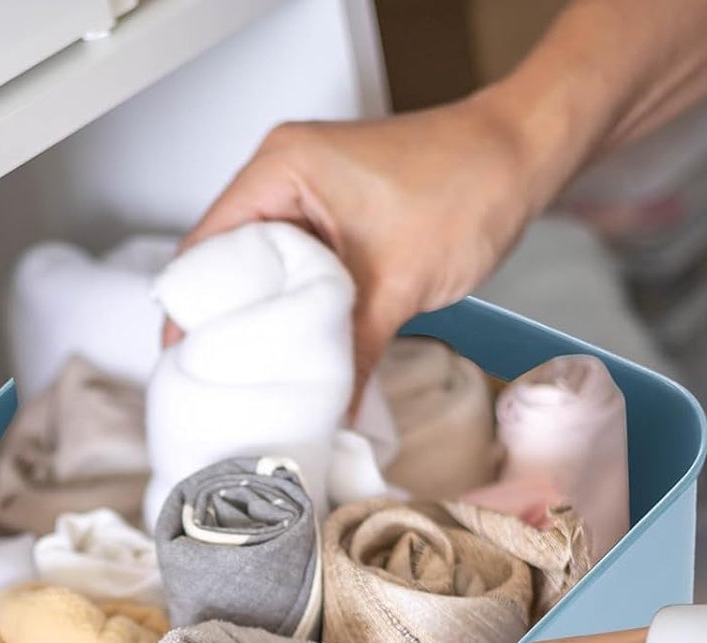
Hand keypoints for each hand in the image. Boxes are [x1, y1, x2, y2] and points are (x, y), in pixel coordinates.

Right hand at [173, 93, 549, 392]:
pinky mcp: (335, 218)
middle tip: (221, 382)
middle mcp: (285, 175)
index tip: (186, 366)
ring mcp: (309, 196)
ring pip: (263, 273)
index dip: (190, 313)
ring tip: (257, 375)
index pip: (205, 248)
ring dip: (265, 321)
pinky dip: (297, 310)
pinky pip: (298, 272)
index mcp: (281, 168)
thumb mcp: (398, 287)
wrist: (520, 162)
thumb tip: (329, 415)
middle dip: (225, 324)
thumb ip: (354, 357)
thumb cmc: (468, 187)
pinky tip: (300, 351)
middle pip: (225, 264)